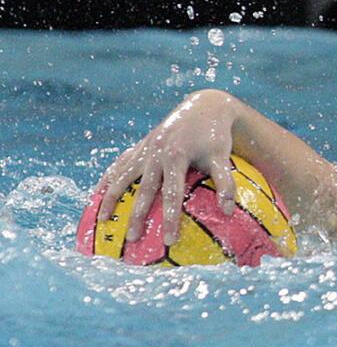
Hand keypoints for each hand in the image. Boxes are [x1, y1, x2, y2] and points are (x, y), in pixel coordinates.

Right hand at [93, 89, 242, 244]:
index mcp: (176, 156)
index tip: (169, 240)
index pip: (172, 194)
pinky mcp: (140, 146)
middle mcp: (156, 153)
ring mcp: (145, 148)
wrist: (203, 107)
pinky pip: (119, 164)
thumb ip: (226, 184)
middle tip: (133, 239)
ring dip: (111, 198)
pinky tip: (97, 194)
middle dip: (137, 216)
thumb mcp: (222, 158)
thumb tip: (228, 212)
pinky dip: (108, 178)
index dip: (170, 217)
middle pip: (144, 190)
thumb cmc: (215, 136)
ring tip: (103, 220)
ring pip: (123, 176)